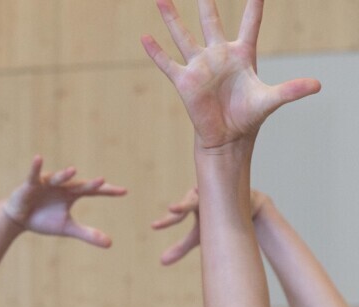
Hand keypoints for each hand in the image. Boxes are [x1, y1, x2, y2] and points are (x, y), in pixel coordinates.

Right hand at [0, 156, 126, 246]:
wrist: (18, 219)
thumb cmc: (43, 220)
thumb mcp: (66, 228)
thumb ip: (88, 234)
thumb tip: (110, 244)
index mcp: (72, 194)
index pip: (93, 191)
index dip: (108, 191)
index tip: (124, 191)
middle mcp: (62, 186)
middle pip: (79, 185)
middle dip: (89, 184)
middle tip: (102, 181)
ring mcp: (47, 183)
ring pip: (58, 178)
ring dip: (64, 175)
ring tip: (72, 171)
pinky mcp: (31, 184)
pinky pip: (34, 174)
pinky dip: (35, 167)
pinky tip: (38, 158)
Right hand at [143, 0, 318, 151]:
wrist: (227, 137)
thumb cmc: (249, 116)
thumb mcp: (271, 100)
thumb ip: (291, 89)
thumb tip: (317, 85)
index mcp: (243, 54)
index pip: (250, 22)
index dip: (254, 5)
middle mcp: (219, 55)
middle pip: (212, 21)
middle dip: (207, 2)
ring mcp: (200, 66)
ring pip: (183, 36)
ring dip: (172, 18)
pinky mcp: (184, 82)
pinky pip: (167, 63)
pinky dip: (155, 51)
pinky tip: (145, 37)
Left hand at [151, 183, 271, 263]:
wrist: (249, 208)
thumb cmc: (218, 221)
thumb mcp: (199, 236)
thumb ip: (181, 247)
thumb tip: (161, 262)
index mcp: (191, 204)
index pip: (178, 214)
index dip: (167, 220)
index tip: (153, 226)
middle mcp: (202, 194)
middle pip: (190, 201)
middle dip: (183, 206)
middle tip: (172, 209)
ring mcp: (219, 189)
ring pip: (210, 193)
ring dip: (204, 197)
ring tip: (196, 197)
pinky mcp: (235, 187)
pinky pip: (228, 185)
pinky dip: (226, 187)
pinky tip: (227, 187)